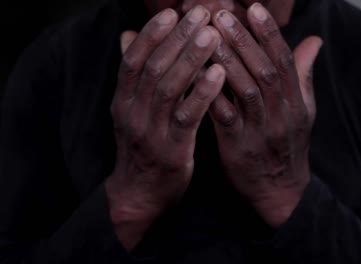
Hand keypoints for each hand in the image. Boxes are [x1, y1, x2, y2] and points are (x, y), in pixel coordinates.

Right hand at [105, 6, 223, 249]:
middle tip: (201, 13)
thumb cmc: (143, 147)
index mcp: (123, 101)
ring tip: (213, 35)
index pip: (133, 59)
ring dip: (190, 59)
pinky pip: (186, 118)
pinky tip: (218, 74)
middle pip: (153, 67)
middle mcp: (132, 113)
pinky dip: (201, 94)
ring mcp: (150, 132)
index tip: (173, 12)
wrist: (139, 194)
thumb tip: (128, 35)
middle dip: (177, 38)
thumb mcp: (131, 111)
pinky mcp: (170, 151)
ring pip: (168, 88)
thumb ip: (134, 76)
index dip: (152, 34)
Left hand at [209, 3, 321, 227]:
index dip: (269, 34)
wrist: (279, 190)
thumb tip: (313, 40)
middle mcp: (281, 114)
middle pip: (264, 71)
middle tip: (222, 14)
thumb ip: (303, 75)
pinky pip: (225, 117)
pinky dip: (212, 94)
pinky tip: (197, 75)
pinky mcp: (238, 146)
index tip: (254, 8)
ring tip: (208, 36)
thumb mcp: (304, 110)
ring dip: (227, 61)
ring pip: (246, 90)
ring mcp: (260, 130)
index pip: (285, 61)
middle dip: (244, 40)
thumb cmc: (288, 144)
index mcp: (296, 102)